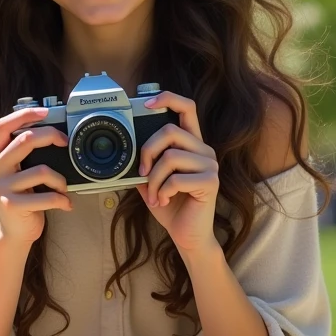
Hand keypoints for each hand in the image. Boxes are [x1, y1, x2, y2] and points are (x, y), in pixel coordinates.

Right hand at [0, 107, 71, 250]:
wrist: (13, 232)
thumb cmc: (21, 196)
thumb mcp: (15, 171)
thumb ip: (22, 152)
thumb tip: (49, 128)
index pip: (3, 126)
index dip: (25, 114)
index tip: (46, 112)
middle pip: (25, 140)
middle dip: (51, 136)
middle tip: (65, 142)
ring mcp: (1, 188)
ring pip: (42, 170)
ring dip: (61, 180)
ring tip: (63, 188)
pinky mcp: (12, 205)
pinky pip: (47, 196)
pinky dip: (62, 199)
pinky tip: (65, 203)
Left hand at [136, 91, 219, 254]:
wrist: (188, 236)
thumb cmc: (171, 206)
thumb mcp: (152, 180)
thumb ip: (145, 162)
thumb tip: (124, 149)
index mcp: (191, 144)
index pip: (187, 108)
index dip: (168, 99)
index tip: (147, 104)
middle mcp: (204, 150)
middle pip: (171, 131)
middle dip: (147, 151)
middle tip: (141, 173)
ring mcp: (210, 166)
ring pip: (171, 157)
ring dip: (154, 179)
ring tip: (153, 195)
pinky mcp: (211, 182)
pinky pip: (177, 179)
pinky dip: (162, 192)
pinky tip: (162, 201)